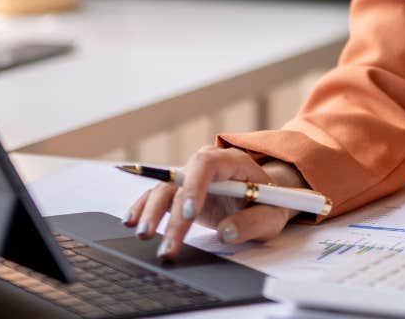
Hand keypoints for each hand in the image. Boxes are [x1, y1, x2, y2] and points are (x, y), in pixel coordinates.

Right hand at [122, 146, 305, 260]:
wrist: (266, 198)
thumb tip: (226, 232)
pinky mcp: (182, 193)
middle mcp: (207, 165)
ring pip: (165, 190)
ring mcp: (192, 178)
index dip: (194, 187)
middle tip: (165, 243)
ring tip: (142, 235)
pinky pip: (159, 196)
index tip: (188, 214)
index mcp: (232, 162)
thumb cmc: (270, 204)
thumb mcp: (272, 215)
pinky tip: (132, 220)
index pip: (206, 165)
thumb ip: (252, 223)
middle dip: (169, 212)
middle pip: (180, 181)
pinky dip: (144, 207)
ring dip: (152, 212)